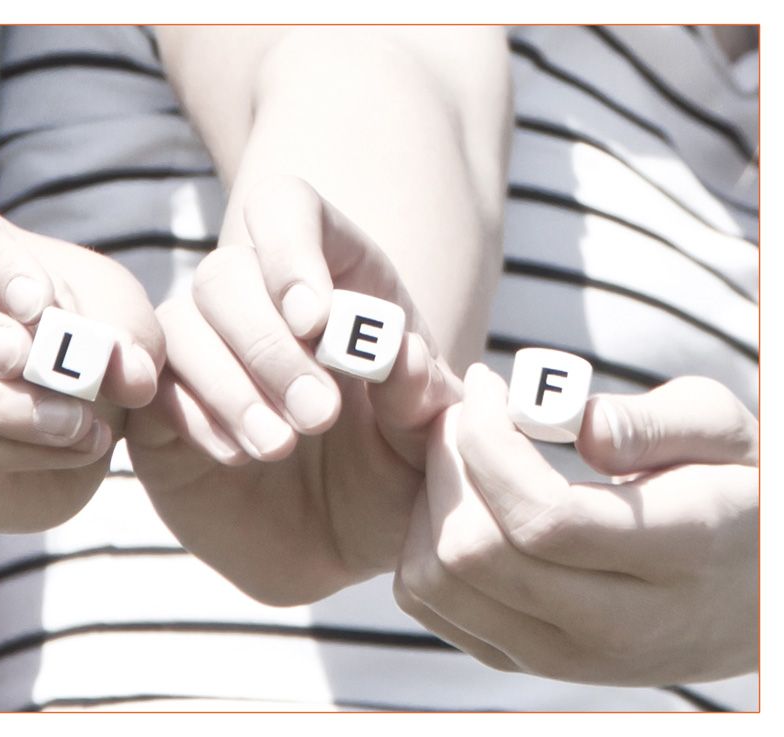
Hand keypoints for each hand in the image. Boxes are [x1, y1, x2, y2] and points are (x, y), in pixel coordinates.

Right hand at [0, 187, 163, 531]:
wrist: (73, 415)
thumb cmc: (78, 334)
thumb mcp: (117, 318)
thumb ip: (127, 336)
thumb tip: (131, 377)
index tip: (39, 301)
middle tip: (25, 354)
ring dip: (0, 405)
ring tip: (76, 419)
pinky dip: (17, 450)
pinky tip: (78, 445)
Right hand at [126, 177, 460, 604]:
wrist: (337, 537)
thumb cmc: (388, 469)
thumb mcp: (423, 439)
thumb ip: (422, 395)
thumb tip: (399, 354)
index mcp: (329, 275)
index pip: (287, 209)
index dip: (290, 248)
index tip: (315, 319)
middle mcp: (256, 298)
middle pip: (227, 272)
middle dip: (270, 345)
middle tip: (319, 414)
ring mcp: (204, 346)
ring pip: (181, 324)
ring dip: (231, 384)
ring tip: (279, 445)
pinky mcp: (164, 401)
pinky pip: (154, 385)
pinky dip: (194, 416)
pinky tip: (236, 455)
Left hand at [395, 366, 757, 685]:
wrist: (757, 595)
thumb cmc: (737, 491)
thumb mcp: (726, 434)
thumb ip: (654, 423)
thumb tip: (577, 424)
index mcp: (680, 556)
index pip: (544, 516)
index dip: (489, 440)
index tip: (485, 383)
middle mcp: (619, 627)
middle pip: (475, 553)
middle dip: (447, 462)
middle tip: (462, 411)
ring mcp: (567, 657)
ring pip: (439, 586)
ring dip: (427, 504)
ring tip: (459, 452)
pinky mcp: (530, 662)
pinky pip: (436, 607)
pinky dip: (423, 545)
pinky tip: (459, 499)